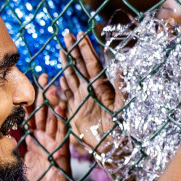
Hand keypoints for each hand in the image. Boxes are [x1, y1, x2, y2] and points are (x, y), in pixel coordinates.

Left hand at [24, 75, 71, 180]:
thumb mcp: (23, 158)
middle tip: (43, 77)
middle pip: (44, 112)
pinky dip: (62, 120)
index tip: (26, 85)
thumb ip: (18, 145)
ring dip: (53, 103)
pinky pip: (62, 132)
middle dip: (44, 95)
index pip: (32, 116)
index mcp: (36, 137)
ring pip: (54, 118)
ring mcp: (54, 141)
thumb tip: (8, 134)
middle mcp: (46, 136)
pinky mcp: (61, 148)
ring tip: (51, 87)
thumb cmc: (39, 178)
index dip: (29, 101)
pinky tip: (61, 107)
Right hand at [58, 31, 120, 152]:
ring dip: (67, 64)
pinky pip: (65, 97)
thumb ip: (122, 86)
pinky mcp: (74, 113)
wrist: (112, 147)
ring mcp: (81, 101)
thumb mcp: (123, 105)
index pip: (92, 63)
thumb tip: (122, 65)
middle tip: (67, 33)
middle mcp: (90, 91)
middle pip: (79, 66)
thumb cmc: (121, 127)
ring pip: (71, 78)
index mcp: (101, 86)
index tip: (81, 33)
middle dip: (73, 50)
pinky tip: (57, 81)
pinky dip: (60, 89)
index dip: (86, 48)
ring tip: (62, 50)